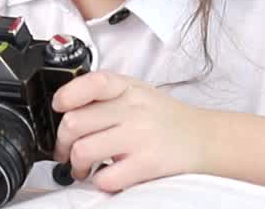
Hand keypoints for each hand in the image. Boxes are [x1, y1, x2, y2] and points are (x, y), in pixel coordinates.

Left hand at [52, 70, 214, 192]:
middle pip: (75, 122)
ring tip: (82, 167)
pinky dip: (98, 181)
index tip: (58, 108)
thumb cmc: (165, 118)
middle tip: (64, 150)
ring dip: (75, 165)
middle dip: (61, 141)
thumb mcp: (136, 92)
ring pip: (84, 150)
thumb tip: (65, 108)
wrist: (206, 139)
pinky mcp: (147, 164)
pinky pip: (106, 177)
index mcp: (127, 88)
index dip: (66, 95)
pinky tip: (105, 176)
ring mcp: (139, 137)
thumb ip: (105, 95)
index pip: (90, 83)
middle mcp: (132, 109)